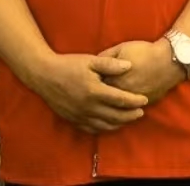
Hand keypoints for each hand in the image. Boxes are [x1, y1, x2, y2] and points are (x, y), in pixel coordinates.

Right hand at [30, 53, 148, 134]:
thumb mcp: (90, 60)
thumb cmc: (68, 65)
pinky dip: (105, 128)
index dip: (135, 101)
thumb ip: (110, 64)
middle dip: (131, 115)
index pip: (121, 99)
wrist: (44, 75)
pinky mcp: (74, 120)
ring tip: (129, 118)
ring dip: (120, 123)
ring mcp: (81, 116)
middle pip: (116, 116)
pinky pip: (93, 129)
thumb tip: (129, 66)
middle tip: (141, 112)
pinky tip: (111, 124)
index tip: (145, 99)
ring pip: (106, 125)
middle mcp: (89, 107)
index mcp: (95, 91)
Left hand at [98, 39, 185, 103]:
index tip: (89, 82)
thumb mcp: (121, 48)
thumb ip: (106, 57)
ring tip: (104, 104)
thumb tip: (93, 64)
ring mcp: (134, 101)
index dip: (92, 85)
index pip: (97, 87)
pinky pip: (130, 111)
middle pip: (106, 101)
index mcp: (115, 80)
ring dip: (110, 107)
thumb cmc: (144, 51)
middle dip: (99, 98)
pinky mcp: (145, 104)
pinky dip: (124, 111)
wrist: (169, 60)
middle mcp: (123, 94)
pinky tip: (118, 110)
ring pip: (118, 109)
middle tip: (94, 94)